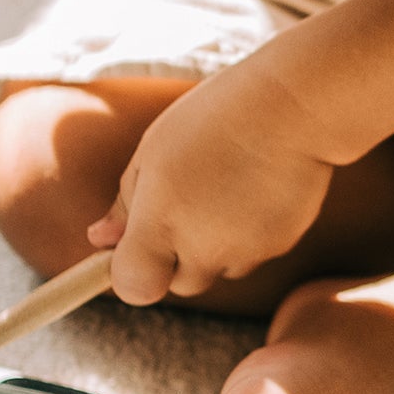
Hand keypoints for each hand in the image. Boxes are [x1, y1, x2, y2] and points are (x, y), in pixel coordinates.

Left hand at [86, 65, 335, 302]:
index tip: (130, 246)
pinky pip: (254, 253)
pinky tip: (255, 187)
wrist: (293, 106)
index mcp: (161, 221)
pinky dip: (250, 233)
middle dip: (175, 257)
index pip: (134, 287)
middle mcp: (204, 247)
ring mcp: (246, 251)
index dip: (130, 272)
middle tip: (184, 202)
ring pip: (221, 268)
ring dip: (216, 245)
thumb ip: (125, 203)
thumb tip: (100, 239)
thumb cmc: (213, 118)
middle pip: (180, 283)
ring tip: (225, 185)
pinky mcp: (282, 245)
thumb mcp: (153, 150)